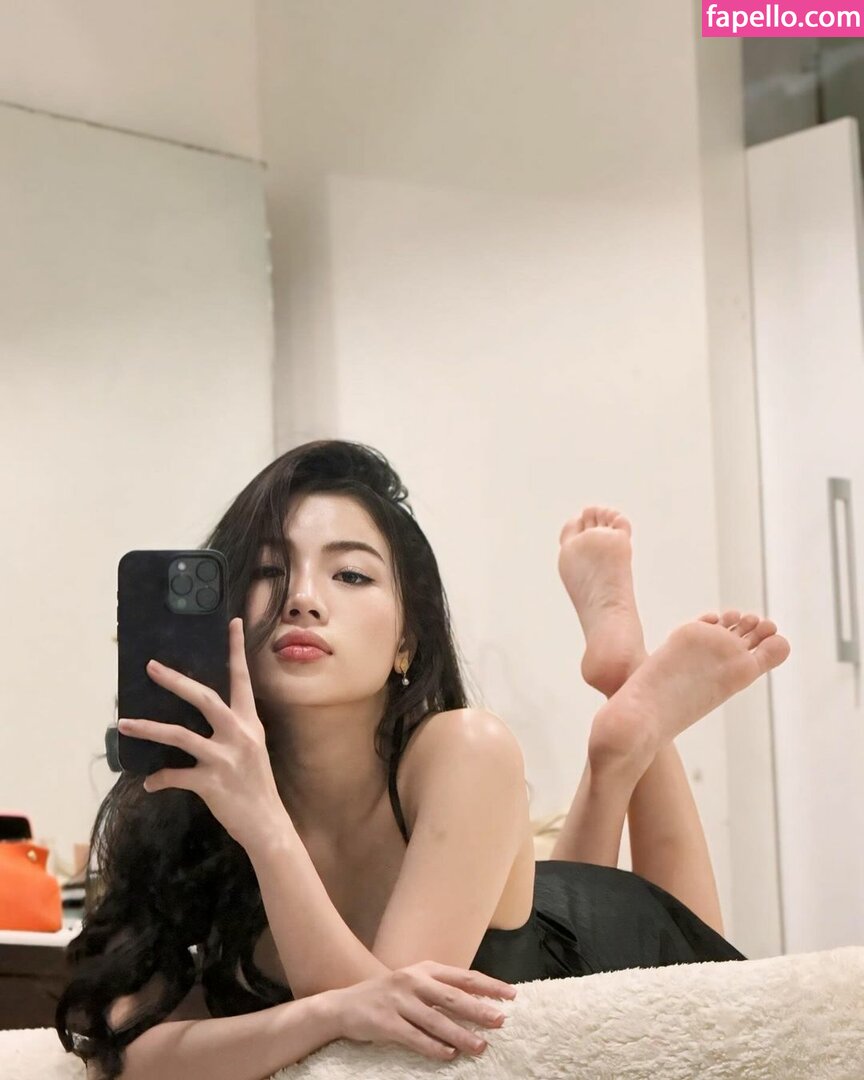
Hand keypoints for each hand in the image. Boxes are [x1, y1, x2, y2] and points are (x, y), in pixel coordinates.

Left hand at [117, 618, 285, 849]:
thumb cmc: (256, 785)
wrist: (267, 823)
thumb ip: (232, 731)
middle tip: (151, 667)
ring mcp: (224, 758)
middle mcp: (239, 734)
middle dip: (175, 681)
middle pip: (204, 698)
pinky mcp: (211, 782)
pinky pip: (175, 775)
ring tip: (124, 723)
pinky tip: (148, 783)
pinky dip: (159, 779)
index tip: (233, 623)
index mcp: (250, 722)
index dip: (237, 650)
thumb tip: (200, 718)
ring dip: (148, 728)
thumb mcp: (252, 749)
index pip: (242, 679)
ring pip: (180, 735)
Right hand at [323, 961, 515, 1061]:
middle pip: (452, 997)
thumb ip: (440, 989)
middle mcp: (412, 981)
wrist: (344, 1006)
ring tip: (480, 1046)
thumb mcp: (413, 983)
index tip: (511, 994)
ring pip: (436, 1020)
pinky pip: (414, 1037)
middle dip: (478, 1010)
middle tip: (500, 1021)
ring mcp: (398, 1001)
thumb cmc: (387, 996)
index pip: (462, 976)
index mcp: (423, 969)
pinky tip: (449, 1055)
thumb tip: (478, 1000)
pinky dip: (433, 1047)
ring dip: (460, 1035)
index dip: (488, 985)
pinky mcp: (386, 1022)